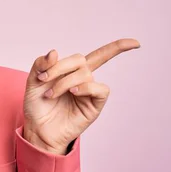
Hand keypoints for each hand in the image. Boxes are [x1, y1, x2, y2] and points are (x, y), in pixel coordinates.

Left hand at [23, 38, 140, 154]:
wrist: (37, 128)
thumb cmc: (37, 105)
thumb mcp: (34, 81)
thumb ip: (41, 64)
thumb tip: (54, 52)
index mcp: (73, 70)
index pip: (98, 55)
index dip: (118, 47)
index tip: (136, 43)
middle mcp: (84, 79)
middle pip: (81, 59)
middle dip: (59, 67)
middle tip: (43, 79)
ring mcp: (90, 92)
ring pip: (85, 74)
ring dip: (65, 82)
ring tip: (51, 94)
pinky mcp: (94, 106)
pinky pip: (100, 89)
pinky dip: (86, 87)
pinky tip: (73, 92)